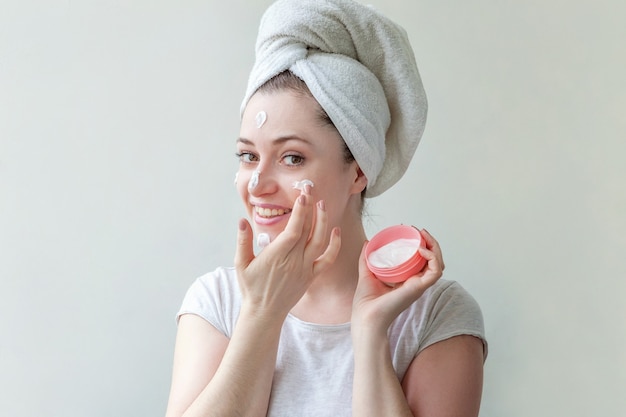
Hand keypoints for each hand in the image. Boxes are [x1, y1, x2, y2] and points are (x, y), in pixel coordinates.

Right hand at [234, 189, 340, 318]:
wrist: (264, 313)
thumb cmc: (251, 288)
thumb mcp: (241, 264)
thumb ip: (242, 242)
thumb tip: (242, 221)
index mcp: (277, 256)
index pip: (294, 230)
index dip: (300, 212)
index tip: (303, 195)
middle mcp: (294, 261)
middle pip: (308, 230)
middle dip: (311, 208)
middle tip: (311, 189)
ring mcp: (305, 268)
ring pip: (319, 242)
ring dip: (323, 222)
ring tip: (322, 204)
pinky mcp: (311, 276)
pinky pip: (327, 259)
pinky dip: (334, 246)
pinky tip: (335, 231)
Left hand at [351, 229, 443, 334]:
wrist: (365, 317)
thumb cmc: (366, 303)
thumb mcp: (367, 274)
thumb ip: (366, 259)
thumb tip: (367, 242)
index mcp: (407, 281)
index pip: (423, 262)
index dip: (422, 246)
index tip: (413, 232)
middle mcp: (416, 283)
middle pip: (434, 261)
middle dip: (432, 243)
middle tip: (421, 232)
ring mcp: (419, 286)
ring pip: (439, 265)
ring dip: (435, 248)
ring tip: (424, 237)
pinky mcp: (418, 288)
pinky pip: (435, 272)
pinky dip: (432, 258)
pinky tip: (421, 250)